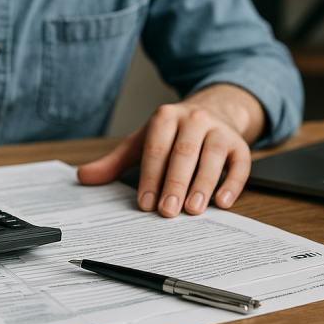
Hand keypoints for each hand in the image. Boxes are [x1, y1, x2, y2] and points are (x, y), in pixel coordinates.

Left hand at [77, 84, 262, 216]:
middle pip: (183, 153)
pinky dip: (232, 184)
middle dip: (175, 184)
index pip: (155, 148)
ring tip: (193, 209)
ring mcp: (219, 131)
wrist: (213, 112)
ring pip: (212, 158)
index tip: (145, 203)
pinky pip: (239, 164)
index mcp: (165, 117)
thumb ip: (115, 162)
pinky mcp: (240, 145)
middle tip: (167, 211)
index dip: (150, 176)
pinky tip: (222, 202)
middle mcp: (194, 119)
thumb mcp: (142, 142)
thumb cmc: (173, 135)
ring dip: (203, 185)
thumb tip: (83, 176)